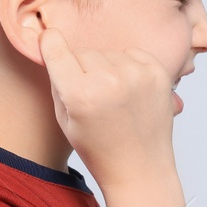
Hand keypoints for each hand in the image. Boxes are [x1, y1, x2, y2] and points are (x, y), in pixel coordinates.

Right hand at [37, 27, 175, 188]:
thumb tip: (55, 46)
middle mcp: (109, 80)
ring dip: (106, 68)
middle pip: (83, 52)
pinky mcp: (158, 73)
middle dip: (82, 68)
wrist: (140, 168)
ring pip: (108, 53)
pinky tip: (129, 91)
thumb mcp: (65, 119)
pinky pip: (132, 53)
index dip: (50, 43)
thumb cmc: (99, 148)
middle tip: (91, 95)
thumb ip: (58, 81)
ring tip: (113, 97)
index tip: (49, 37)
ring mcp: (137, 75)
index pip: (57, 50)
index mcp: (81, 94)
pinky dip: (128, 66)